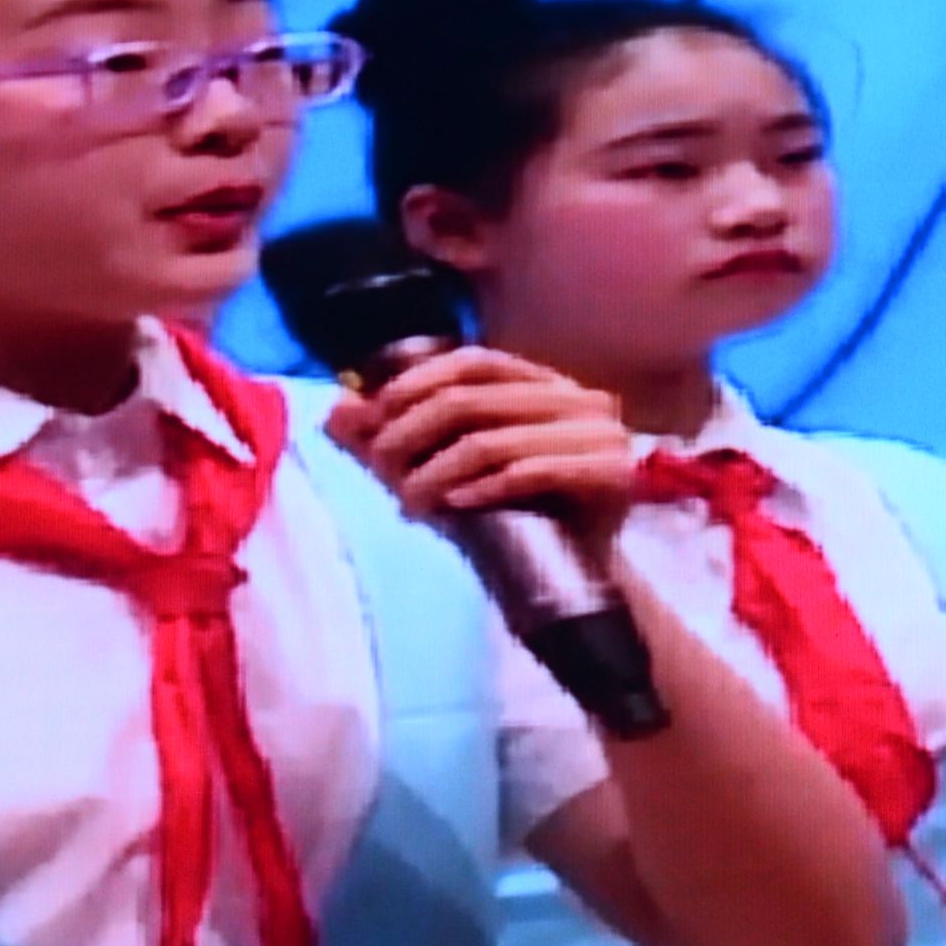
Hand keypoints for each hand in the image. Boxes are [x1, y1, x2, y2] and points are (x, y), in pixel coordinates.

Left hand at [325, 344, 636, 565]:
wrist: (573, 584)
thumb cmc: (510, 521)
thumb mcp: (442, 473)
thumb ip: (393, 440)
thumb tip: (335, 412)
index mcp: (546, 384)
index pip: (474, 361)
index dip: (417, 381)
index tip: (373, 416)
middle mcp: (580, 398)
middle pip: (473, 397)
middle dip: (413, 432)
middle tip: (382, 468)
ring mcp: (601, 434)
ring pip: (492, 438)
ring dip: (437, 471)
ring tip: (410, 502)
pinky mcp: (609, 474)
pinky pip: (530, 471)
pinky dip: (482, 488)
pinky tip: (454, 508)